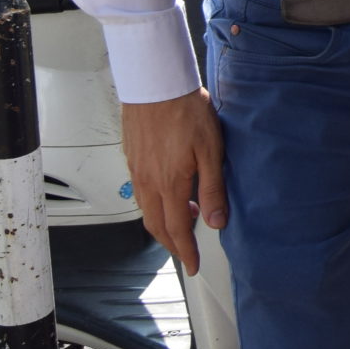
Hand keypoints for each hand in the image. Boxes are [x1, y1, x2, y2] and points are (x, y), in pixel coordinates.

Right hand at [121, 90, 227, 275]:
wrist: (156, 84)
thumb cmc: (186, 111)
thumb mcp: (211, 151)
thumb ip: (213, 189)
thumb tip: (216, 221)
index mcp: (169, 184)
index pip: (176, 230)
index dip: (186, 251)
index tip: (193, 264)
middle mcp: (148, 182)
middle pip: (156, 226)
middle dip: (172, 244)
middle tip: (186, 252)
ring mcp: (137, 171)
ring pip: (146, 211)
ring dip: (163, 224)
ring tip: (184, 222)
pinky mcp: (133, 159)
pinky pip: (141, 193)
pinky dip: (154, 205)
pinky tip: (170, 194)